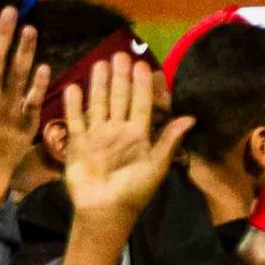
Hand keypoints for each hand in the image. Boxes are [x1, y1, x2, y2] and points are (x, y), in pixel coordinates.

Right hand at [60, 53, 196, 231]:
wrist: (105, 210)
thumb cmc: (134, 191)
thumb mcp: (157, 165)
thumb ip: (169, 140)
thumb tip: (191, 117)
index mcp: (138, 135)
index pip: (141, 104)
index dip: (143, 85)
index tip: (143, 64)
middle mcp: (118, 131)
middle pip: (119, 99)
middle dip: (120, 77)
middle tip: (119, 54)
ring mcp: (98, 136)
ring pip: (99, 104)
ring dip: (99, 85)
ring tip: (99, 63)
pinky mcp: (79, 143)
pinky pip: (76, 119)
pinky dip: (74, 105)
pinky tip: (73, 86)